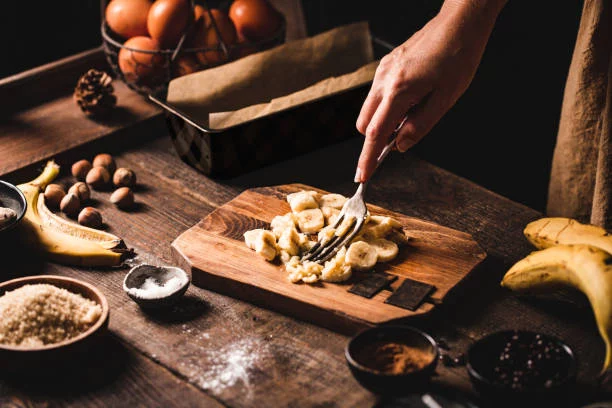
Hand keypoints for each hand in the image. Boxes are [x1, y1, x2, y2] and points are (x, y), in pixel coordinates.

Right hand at [354, 0, 506, 181]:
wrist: (459, 24)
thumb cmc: (458, 57)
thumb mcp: (445, 100)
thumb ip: (420, 126)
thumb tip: (400, 146)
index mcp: (399, 91)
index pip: (375, 134)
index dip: (368, 158)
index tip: (362, 175)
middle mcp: (384, 80)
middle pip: (365, 124)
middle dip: (377, 138)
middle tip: (403, 136)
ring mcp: (383, 71)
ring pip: (369, 109)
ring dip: (383, 121)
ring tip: (415, 111)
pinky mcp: (387, 65)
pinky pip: (377, 94)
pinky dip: (387, 105)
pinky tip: (413, 98)